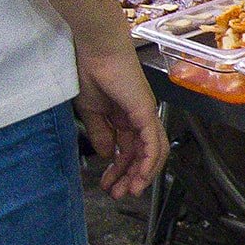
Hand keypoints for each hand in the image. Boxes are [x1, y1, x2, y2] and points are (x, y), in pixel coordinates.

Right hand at [74, 40, 168, 198]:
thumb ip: (102, 134)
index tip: (108, 184)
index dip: (119, 170)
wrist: (95, 50)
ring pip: (153, 153)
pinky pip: (153, 143)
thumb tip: (107, 154)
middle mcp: (141, 118)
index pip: (129, 150)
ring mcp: (146, 115)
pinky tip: (141, 176)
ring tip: (128, 190)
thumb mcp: (92, 111)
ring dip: (141, 175)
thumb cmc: (91, 71)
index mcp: (127, 117)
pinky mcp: (147, 112)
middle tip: (118, 194)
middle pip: (142, 156)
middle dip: (131, 178)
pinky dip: (149, 162)